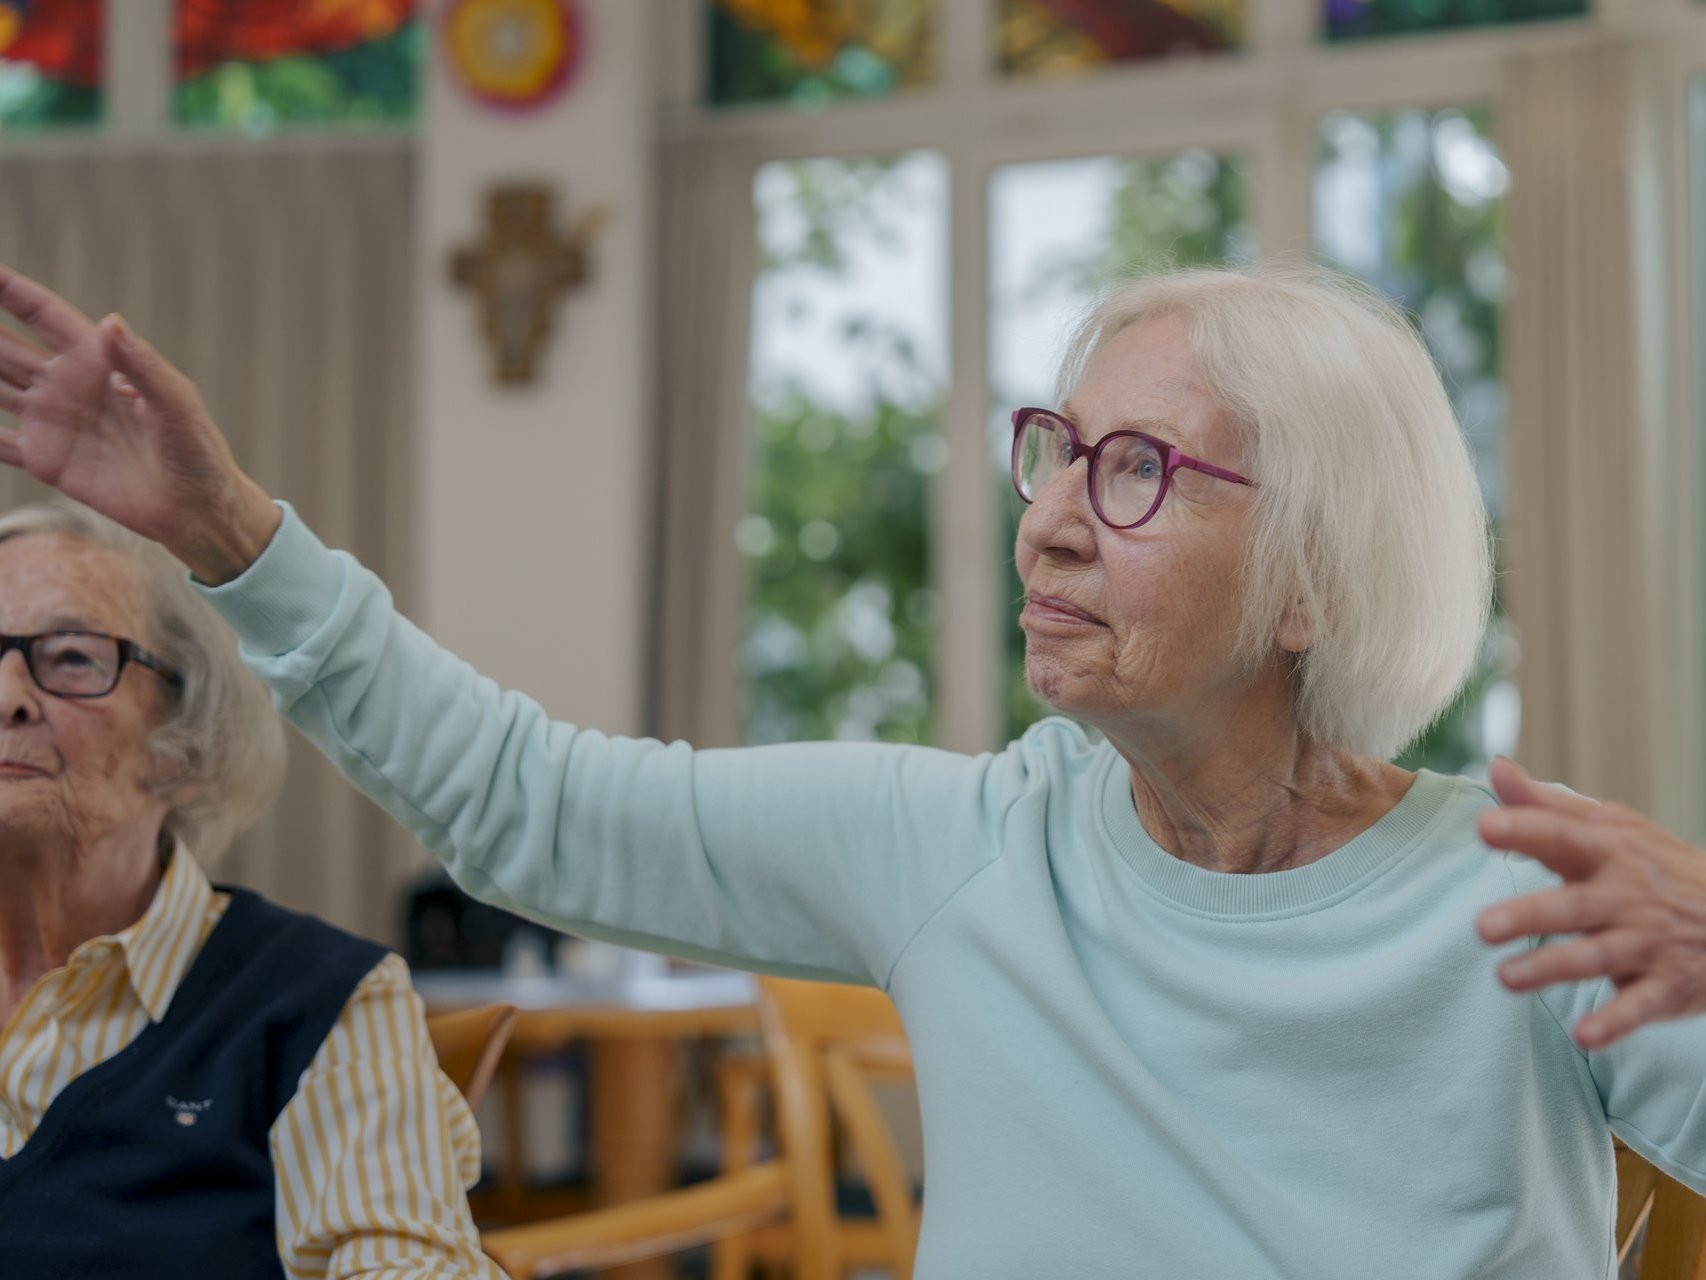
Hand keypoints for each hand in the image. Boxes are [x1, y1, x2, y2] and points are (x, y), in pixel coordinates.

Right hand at [0, 264, 278, 581]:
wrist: (196, 509)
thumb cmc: (197, 451)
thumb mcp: (178, 405)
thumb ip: (143, 365)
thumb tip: (112, 322)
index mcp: (97, 360)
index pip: (43, 315)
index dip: (10, 290)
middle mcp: (66, 384)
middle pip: (5, 346)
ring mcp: (52, 420)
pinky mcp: (45, 459)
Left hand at [1476, 757, 1705, 1049]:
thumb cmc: (1654, 867)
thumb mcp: (1611, 828)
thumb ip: (1547, 806)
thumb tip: (1496, 768)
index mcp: (1608, 852)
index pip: (1561, 837)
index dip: (1524, 830)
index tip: (1484, 827)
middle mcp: (1626, 895)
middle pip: (1573, 905)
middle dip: (1529, 914)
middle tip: (1482, 926)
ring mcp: (1648, 941)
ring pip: (1598, 956)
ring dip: (1553, 967)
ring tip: (1506, 978)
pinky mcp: (1668, 984)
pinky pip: (1640, 1006)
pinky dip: (1615, 1022)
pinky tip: (1584, 1035)